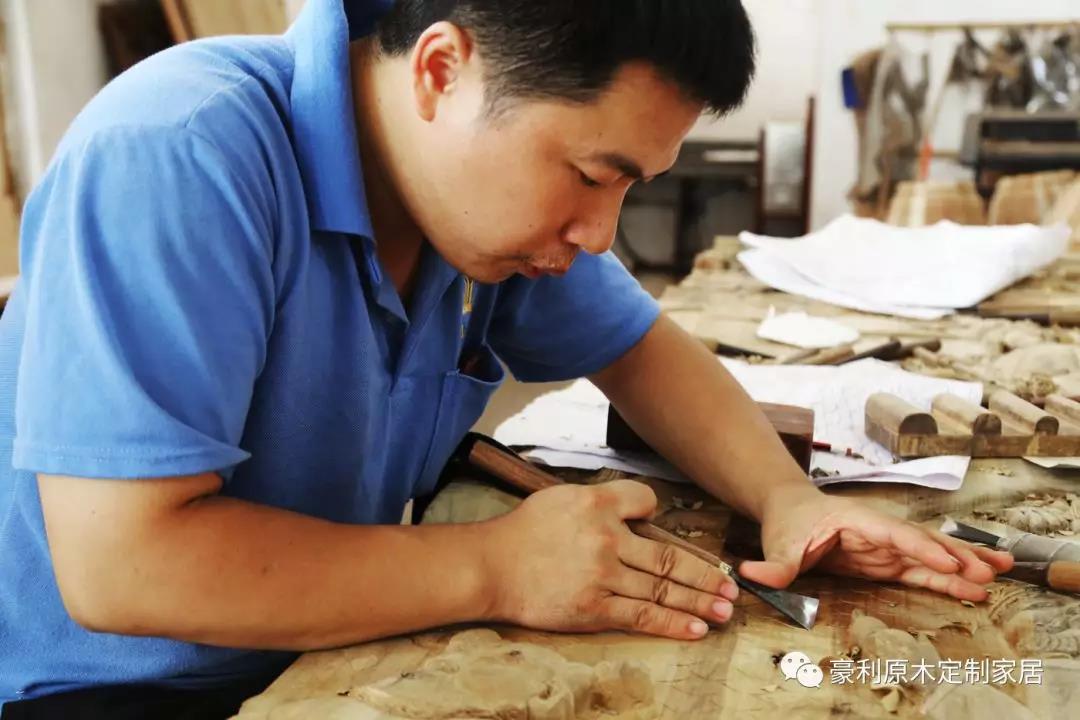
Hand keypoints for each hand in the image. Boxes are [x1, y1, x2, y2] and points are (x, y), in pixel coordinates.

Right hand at [485, 480, 738, 639]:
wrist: (490, 566)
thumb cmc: (524, 531)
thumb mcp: (561, 498)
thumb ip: (602, 501)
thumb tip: (640, 508)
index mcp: (597, 504)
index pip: (646, 501)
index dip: (660, 513)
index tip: (674, 530)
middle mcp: (605, 538)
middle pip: (668, 556)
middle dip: (704, 574)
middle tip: (730, 585)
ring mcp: (602, 575)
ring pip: (662, 589)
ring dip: (698, 601)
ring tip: (724, 609)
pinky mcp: (593, 607)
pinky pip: (641, 616)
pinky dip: (671, 624)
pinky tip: (694, 629)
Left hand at [739, 491, 1013, 600]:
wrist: (791, 511)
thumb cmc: (789, 523)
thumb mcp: (779, 544)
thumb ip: (773, 565)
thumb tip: (753, 577)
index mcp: (858, 522)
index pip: (895, 535)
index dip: (921, 549)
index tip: (949, 563)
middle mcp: (881, 531)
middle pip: (924, 543)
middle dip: (956, 557)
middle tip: (988, 573)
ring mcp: (889, 546)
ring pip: (932, 556)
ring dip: (964, 565)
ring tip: (1001, 573)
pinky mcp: (890, 562)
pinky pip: (924, 573)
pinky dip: (951, 580)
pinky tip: (977, 587)